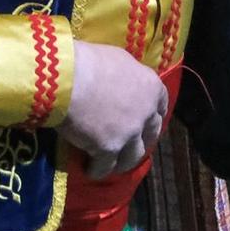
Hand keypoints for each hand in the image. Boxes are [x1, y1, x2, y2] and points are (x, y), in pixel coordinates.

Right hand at [59, 42, 167, 179]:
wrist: (67, 76)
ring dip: (122, 161)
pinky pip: (106, 167)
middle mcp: (145, 112)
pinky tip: (89, 169)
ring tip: (110, 163)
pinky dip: (98, 170)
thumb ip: (128, 77)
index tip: (143, 122)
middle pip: (151, 134)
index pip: (162, 107)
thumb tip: (123, 86)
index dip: (152, 116)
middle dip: (140, 141)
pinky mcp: (109, 148)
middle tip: (127, 145)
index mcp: (151, 87)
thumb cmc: (88, 61)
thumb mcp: (118, 60)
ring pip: (132, 157)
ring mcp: (129, 132)